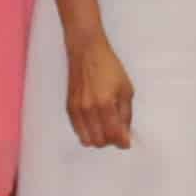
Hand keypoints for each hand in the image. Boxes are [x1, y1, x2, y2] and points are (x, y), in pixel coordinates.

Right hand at [66, 33, 135, 149]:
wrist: (87, 52)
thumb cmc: (109, 68)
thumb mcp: (126, 89)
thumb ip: (126, 115)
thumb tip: (126, 135)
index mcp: (106, 104)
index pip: (114, 135)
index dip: (122, 142)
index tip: (127, 142)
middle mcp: (89, 109)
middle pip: (100, 141)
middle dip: (111, 141)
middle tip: (117, 132)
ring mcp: (77, 110)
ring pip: (87, 140)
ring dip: (98, 138)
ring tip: (106, 127)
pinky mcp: (69, 108)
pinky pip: (77, 131)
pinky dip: (88, 133)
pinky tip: (95, 123)